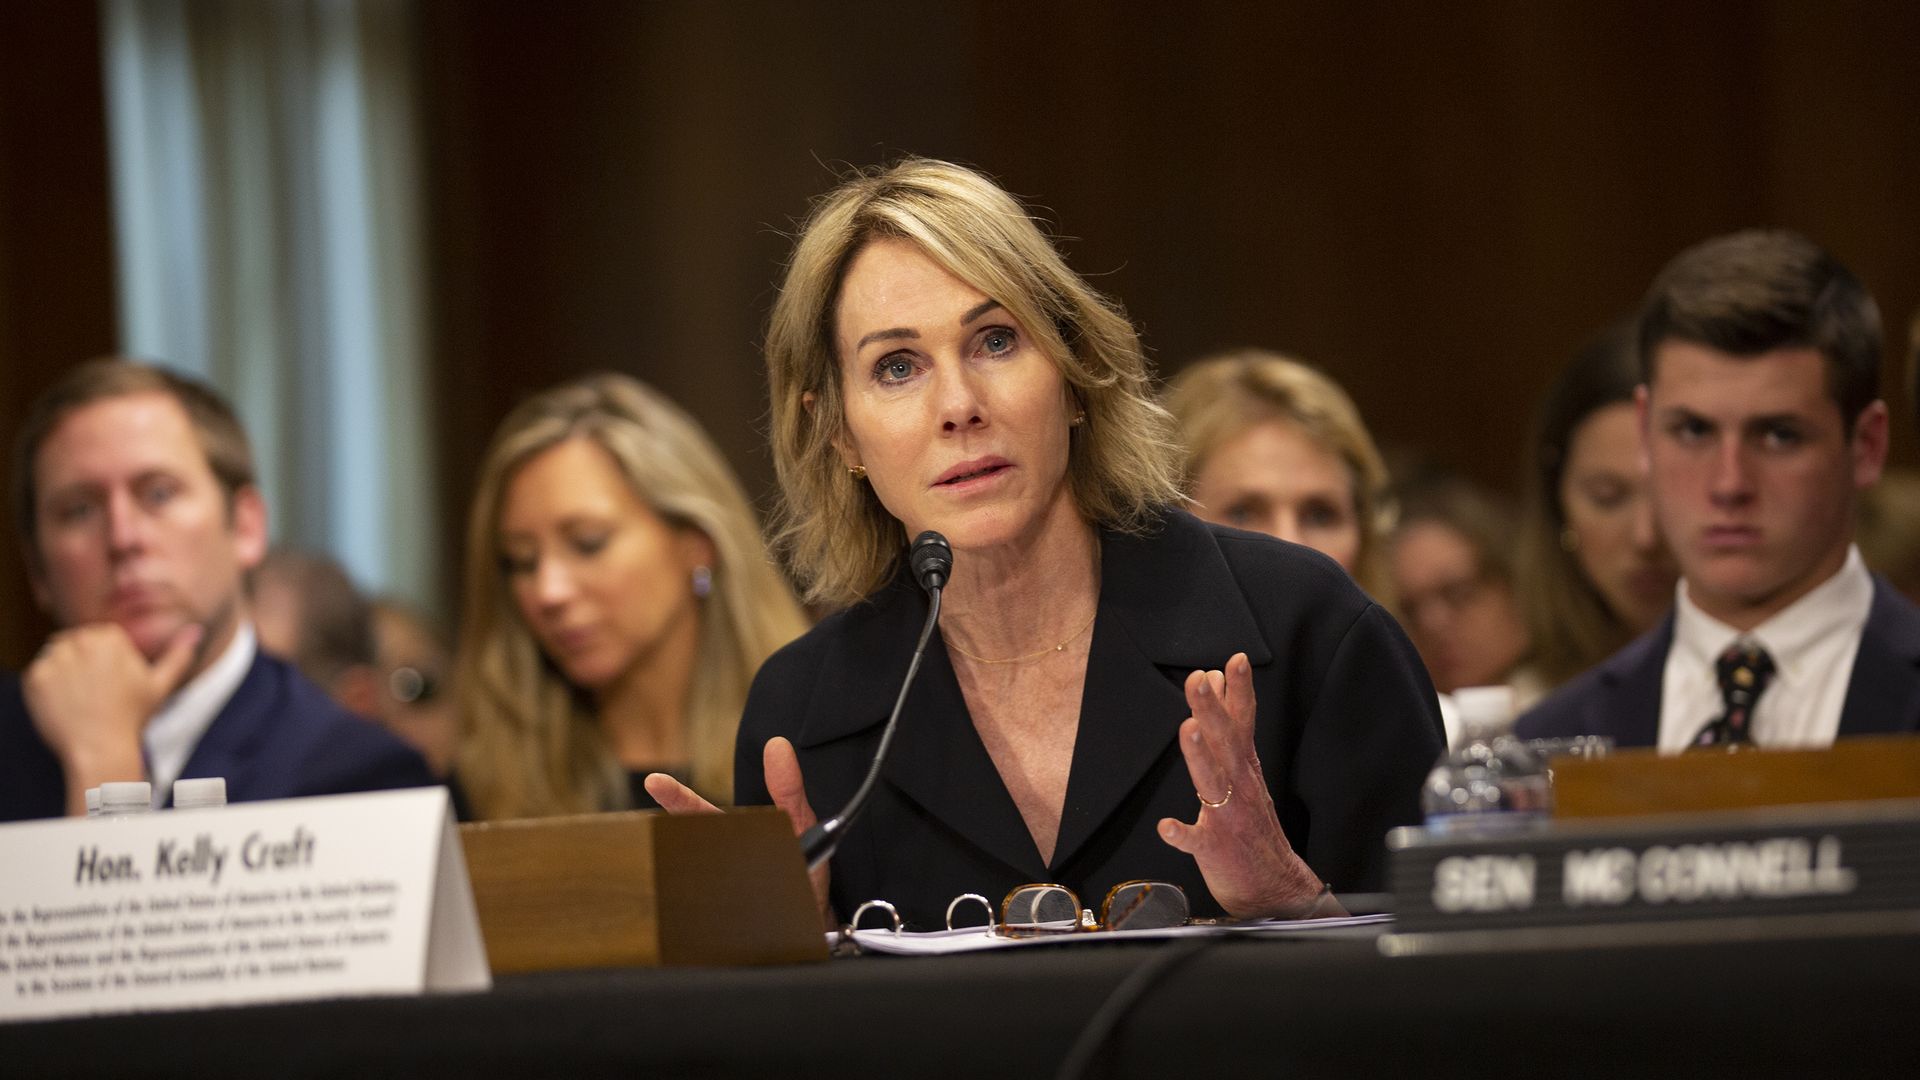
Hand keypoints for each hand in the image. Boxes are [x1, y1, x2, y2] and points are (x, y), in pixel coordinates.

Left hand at [23, 621, 202, 815]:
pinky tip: (63, 706)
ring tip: (79, 700)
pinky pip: (37, 675)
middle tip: (93, 694)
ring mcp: (55, 659)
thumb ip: (178, 654)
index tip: (108, 684)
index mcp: (110, 637)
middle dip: (80, 664)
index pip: (97, 638)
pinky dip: (46, 690)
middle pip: (73, 643)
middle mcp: (80, 642)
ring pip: (55, 657)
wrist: (100, 748)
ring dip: (63, 674)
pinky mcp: (35, 677)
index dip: (103, 662)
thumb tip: (196, 630)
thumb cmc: (132, 718)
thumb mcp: (160, 685)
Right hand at [644, 736, 832, 927]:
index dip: (678, 798)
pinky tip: (725, 911)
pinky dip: (717, 912)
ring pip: (700, 881)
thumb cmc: (803, 869)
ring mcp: (724, 893)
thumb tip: (777, 745)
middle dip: (675, 837)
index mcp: (732, 836)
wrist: (817, 919)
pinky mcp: (733, 921)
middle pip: (691, 846)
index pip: (699, 814)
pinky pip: (716, 916)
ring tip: (717, 873)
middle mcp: (721, 863)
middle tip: (664, 826)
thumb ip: (788, 789)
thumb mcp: (800, 821)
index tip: (654, 782)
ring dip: (703, 876)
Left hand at [1156, 652, 1340, 918]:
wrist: (1274, 888)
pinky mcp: (1215, 849)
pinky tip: (1167, 826)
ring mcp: (1227, 818)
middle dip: (1213, 709)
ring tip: (1189, 729)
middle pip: (1225, 743)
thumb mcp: (1244, 771)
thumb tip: (1214, 678)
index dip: (1240, 691)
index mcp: (1244, 768)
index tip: (1234, 659)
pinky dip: (1181, 833)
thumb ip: (1228, 728)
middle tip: (1200, 679)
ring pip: (1212, 782)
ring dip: (1200, 756)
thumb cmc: (1251, 825)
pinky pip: (1196, 841)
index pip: (1243, 722)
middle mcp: (1239, 787)